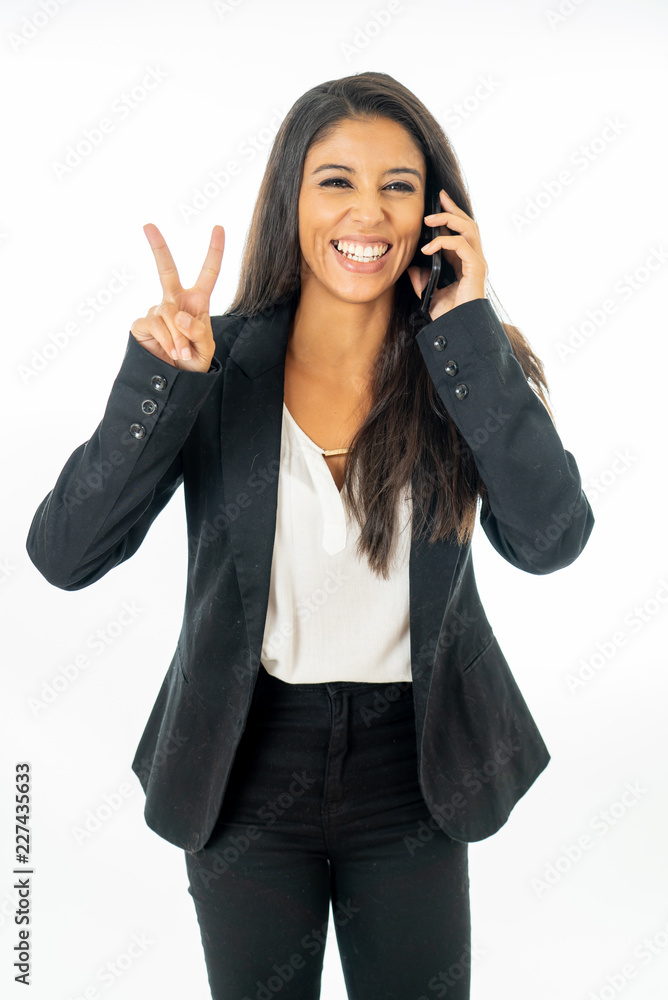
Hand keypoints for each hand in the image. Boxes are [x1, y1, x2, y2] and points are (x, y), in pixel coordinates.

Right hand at [130, 223, 224, 371]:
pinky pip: (156, 324)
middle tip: (148, 225)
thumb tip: (178, 315)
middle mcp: (175, 301)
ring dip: (179, 337)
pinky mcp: (142, 323)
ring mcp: (157, 310)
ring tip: (182, 354)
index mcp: (197, 302)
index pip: (208, 273)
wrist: (177, 381)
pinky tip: (171, 352)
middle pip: (166, 270)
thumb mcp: (206, 349)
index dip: (214, 251)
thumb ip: (199, 332)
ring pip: (169, 314)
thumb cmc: (194, 362)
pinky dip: (167, 339)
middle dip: (157, 247)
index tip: (219, 227)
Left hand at [407, 189, 487, 319]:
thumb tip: (411, 268)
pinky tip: (427, 247)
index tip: (437, 204)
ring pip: (469, 228)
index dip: (450, 216)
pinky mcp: (476, 268)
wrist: (458, 329)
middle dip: (453, 209)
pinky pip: (461, 245)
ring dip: (449, 219)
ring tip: (429, 219)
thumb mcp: (430, 294)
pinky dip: (443, 242)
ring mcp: (477, 262)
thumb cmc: (449, 315)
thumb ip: (422, 280)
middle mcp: (474, 259)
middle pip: (468, 224)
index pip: (460, 232)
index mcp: (465, 263)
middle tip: (438, 198)